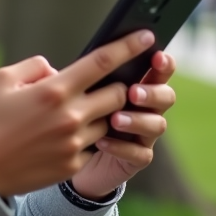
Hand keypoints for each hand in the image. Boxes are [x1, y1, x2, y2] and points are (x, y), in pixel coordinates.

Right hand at [0, 30, 156, 197]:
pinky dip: (92, 138)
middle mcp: (70, 116)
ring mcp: (75, 144)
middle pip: (118, 93)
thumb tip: (58, 71)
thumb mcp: (3, 79)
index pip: (103, 62)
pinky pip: (96, 146)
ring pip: (111, 122)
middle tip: (111, 82)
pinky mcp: (73, 165)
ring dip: (105, 114)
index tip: (148, 37)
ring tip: (85, 111)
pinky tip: (72, 135)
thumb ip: (36, 66)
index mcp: (54, 90)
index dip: (129, 46)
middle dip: (120, 85)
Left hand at [70, 49, 176, 198]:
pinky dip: (122, 147)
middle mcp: (147, 108)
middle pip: (167, 96)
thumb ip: (73, 75)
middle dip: (153, 93)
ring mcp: (144, 134)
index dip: (163, 63)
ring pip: (157, 125)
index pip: (158, 70)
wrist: (70, 154)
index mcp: (138, 85)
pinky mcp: (136, 159)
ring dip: (138, 120)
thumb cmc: (76, 114)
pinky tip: (102, 142)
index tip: (156, 55)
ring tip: (115, 119)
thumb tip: (48, 63)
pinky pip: (139, 154)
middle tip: (133, 93)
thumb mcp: (76, 91)